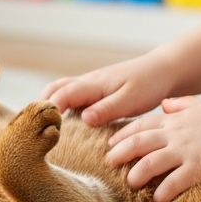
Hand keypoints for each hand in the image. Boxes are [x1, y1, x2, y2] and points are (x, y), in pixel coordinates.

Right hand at [41, 54, 166, 126]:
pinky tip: (68, 126)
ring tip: (48, 131)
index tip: (43, 130)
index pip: (61, 95)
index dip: (49, 111)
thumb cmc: (149, 84)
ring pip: (61, 92)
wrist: (163, 70)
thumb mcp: (131, 99)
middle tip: (37, 131)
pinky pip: (73, 97)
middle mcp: (87, 82)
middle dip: (42, 108)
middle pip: (53, 90)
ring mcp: (91, 86)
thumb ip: (107, 109)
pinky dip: (64, 108)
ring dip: (51, 107)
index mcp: (93, 84)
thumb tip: (83, 119)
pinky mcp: (97, 91)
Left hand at [106, 95, 200, 201]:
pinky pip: (173, 183)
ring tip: (130, 184)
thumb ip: (182, 104)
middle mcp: (176, 135)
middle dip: (119, 154)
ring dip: (136, 175)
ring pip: (149, 163)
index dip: (123, 135)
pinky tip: (157, 201)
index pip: (141, 125)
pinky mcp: (198, 168)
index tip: (111, 144)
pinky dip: (162, 193)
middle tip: (109, 164)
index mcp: (176, 119)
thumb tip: (165, 103)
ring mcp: (186, 151)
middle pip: (138, 143)